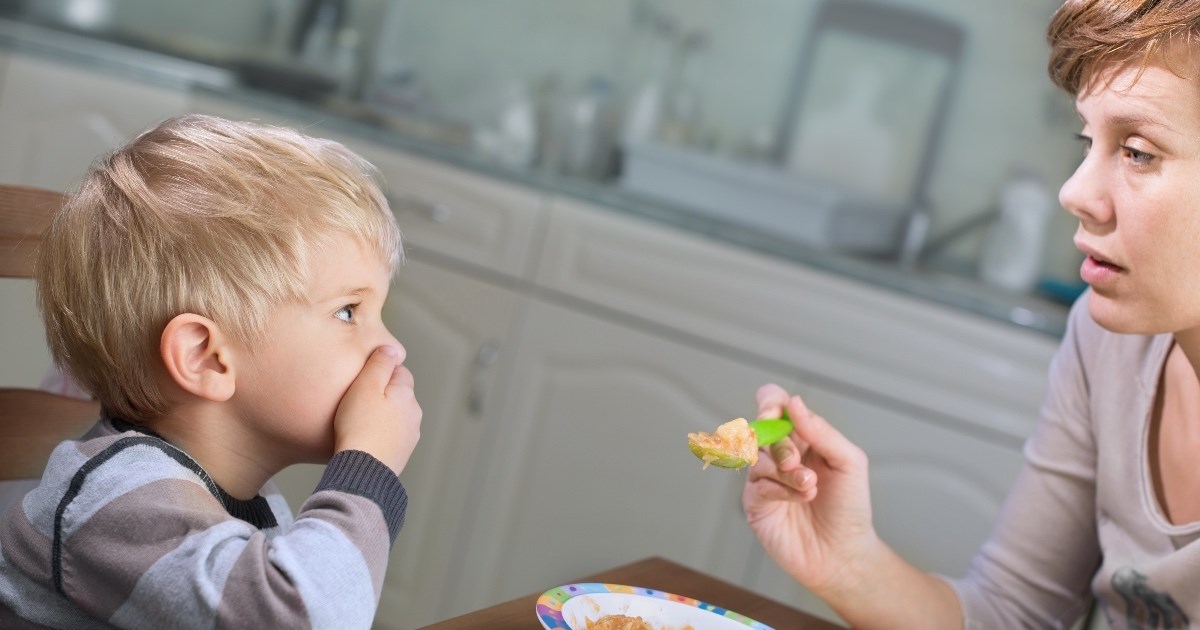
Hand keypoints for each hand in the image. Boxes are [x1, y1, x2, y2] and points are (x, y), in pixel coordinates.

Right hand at [333, 345, 421, 475]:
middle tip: (356, 401)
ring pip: (395, 417)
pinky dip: (380, 435)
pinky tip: (364, 440)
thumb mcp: (365, 386)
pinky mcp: (401, 454)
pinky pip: (390, 436)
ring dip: (381, 416)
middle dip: (381, 395)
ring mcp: (410, 436)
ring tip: (358, 423)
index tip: (362, 380)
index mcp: (406, 394)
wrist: (363, 469)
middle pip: (398, 395)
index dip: (380, 372)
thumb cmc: (360, 426)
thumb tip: (391, 349)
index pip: (399, 371)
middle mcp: (414, 414)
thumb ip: (379, 364)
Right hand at [742, 384, 876, 595]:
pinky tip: (799, 499)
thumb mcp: (849, 461)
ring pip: (757, 458)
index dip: (769, 402)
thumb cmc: (849, 507)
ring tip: (809, 487)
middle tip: (797, 462)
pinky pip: (756, 484)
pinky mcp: (755, 503)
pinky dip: (779, 489)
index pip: (774, 404)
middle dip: (780, 445)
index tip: (774, 413)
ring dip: (785, 471)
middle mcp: (779, 454)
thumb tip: (794, 403)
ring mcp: (765, 478)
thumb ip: (822, 431)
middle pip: (760, 430)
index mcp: (801, 437)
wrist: (844, 552)